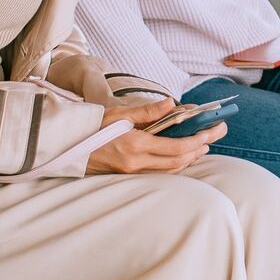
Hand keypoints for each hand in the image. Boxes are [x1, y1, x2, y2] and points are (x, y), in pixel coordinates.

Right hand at [85, 99, 227, 173]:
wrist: (66, 146)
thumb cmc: (92, 127)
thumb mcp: (118, 114)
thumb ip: (147, 111)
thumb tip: (171, 103)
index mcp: (135, 145)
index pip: (175, 147)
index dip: (196, 141)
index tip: (210, 132)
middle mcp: (136, 162)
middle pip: (176, 161)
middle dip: (198, 150)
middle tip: (213, 138)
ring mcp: (131, 172)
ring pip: (169, 170)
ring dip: (188, 159)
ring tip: (202, 147)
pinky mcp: (126, 175)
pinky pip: (158, 173)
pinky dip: (173, 165)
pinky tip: (180, 156)